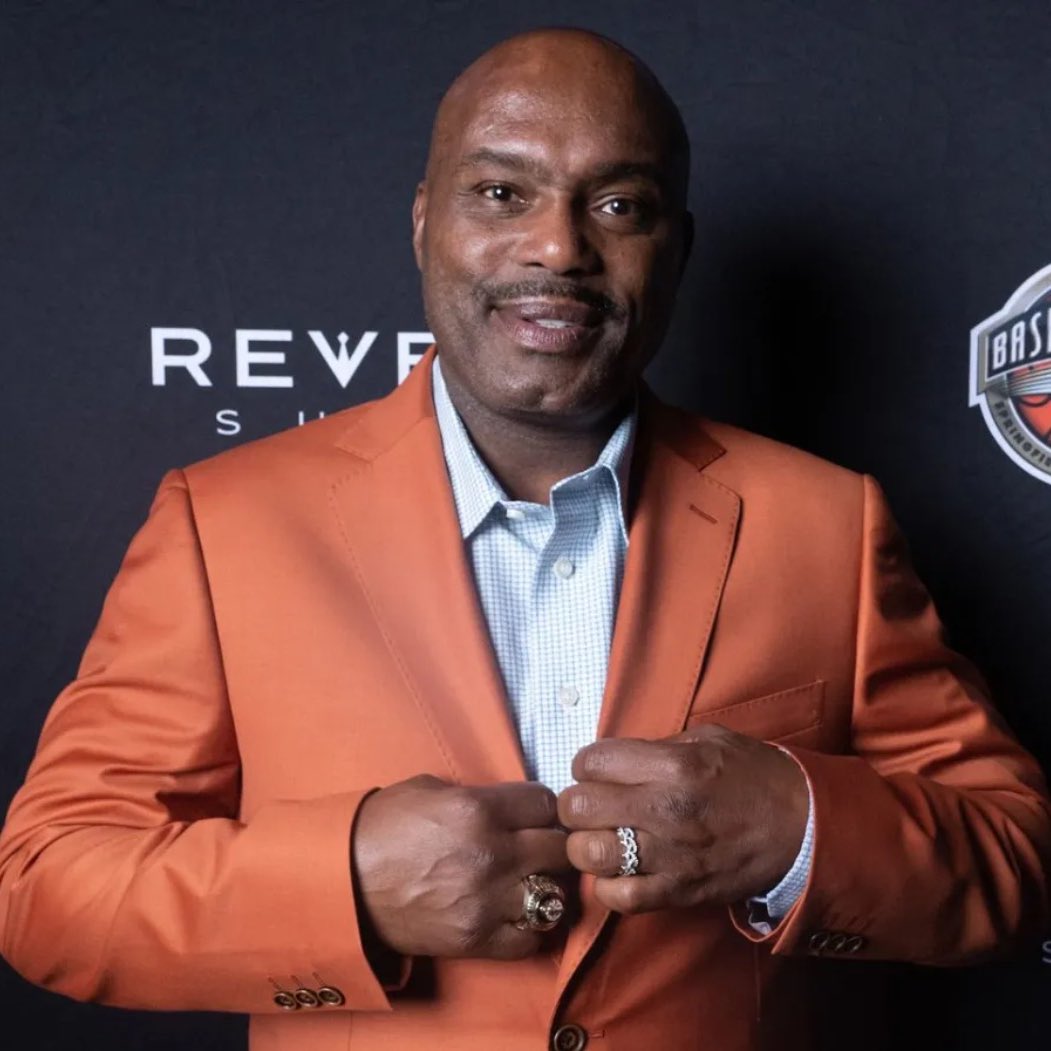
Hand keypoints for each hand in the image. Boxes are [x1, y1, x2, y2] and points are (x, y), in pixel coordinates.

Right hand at [352, 775, 569, 959]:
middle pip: (559, 847)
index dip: (543, 807)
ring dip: (548, 884)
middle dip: (553, 842)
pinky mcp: (476, 939)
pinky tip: (518, 912)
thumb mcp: (431, 789)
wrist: (344, 881)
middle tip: (541, 845)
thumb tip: (513, 805)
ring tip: (534, 879)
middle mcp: (490, 854)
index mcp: (478, 809)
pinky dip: (532, 926)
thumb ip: (480, 795)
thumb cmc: (383, 828)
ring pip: (556, 893)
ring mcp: (486, 901)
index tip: (537, 814)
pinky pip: (531, 938)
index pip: (546, 804)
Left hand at [557, 725, 807, 913]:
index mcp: (674, 765)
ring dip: (586, 844)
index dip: (586, 764)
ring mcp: (672, 856)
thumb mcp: (707, 739)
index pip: (592, 761)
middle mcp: (667, 810)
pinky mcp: (680, 893)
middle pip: (580, 807)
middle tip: (592, 804)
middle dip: (577, 803)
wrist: (804, 827)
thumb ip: (654, 747)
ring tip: (601, 836)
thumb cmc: (753, 775)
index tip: (596, 770)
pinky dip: (608, 886)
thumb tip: (611, 760)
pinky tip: (618, 870)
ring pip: (590, 854)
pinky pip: (619, 897)